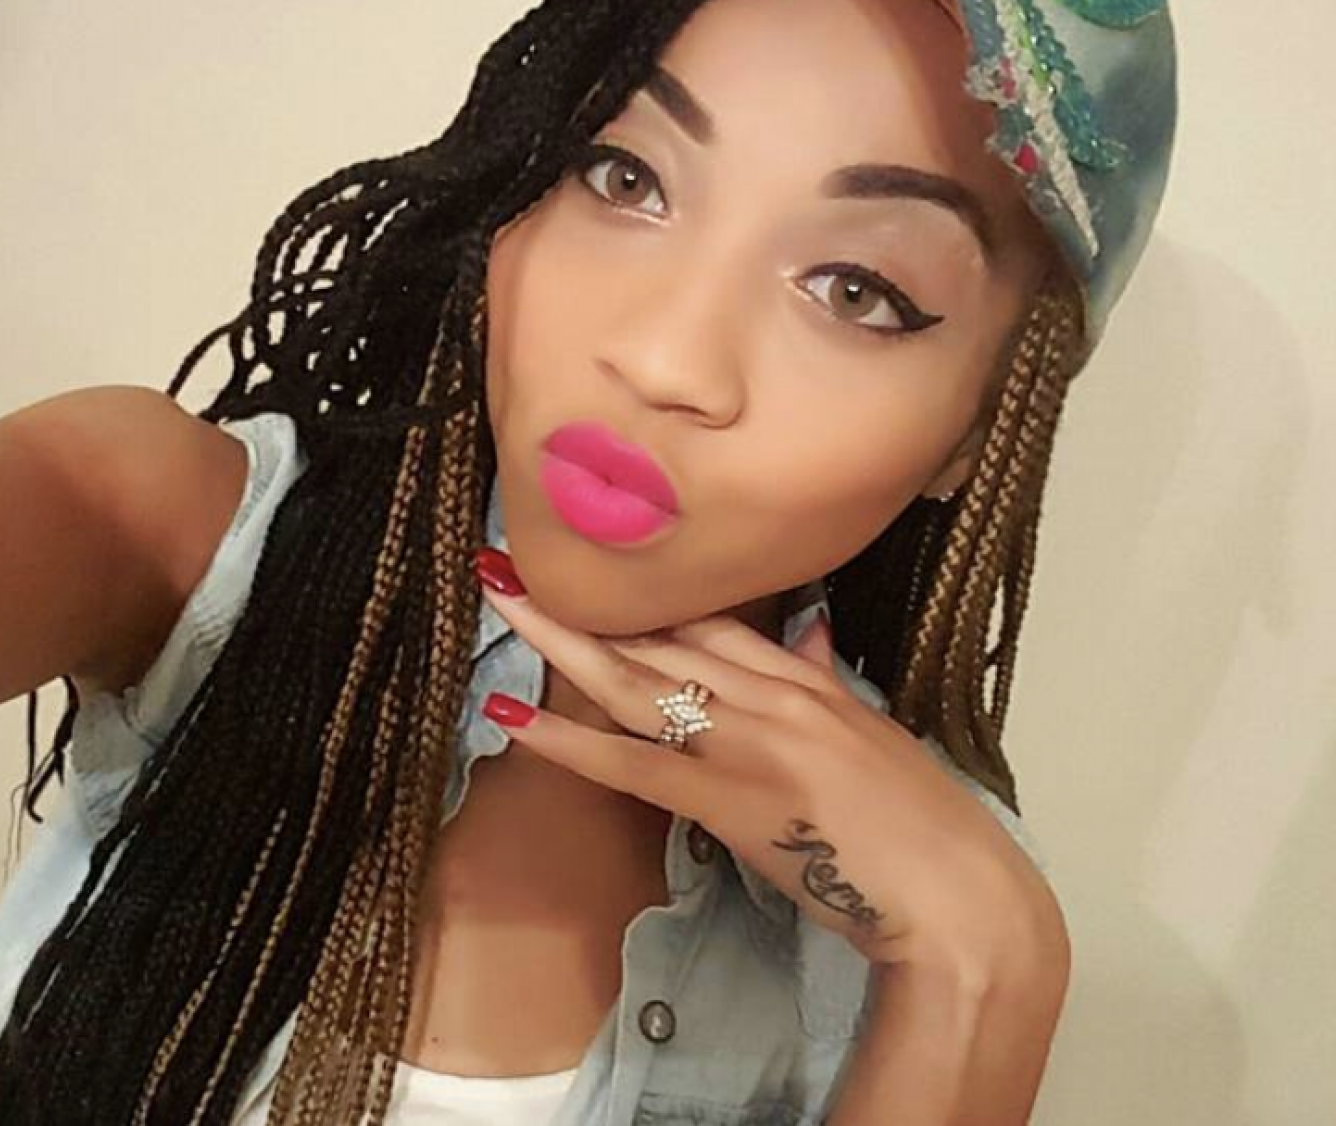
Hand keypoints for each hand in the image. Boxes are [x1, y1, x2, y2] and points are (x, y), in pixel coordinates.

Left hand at [473, 548, 1066, 982]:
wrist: (960, 898)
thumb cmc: (923, 831)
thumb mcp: (875, 738)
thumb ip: (827, 681)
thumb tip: (806, 630)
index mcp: (805, 680)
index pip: (708, 618)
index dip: (643, 590)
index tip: (588, 560)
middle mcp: (772, 694)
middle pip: (660, 633)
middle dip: (582, 599)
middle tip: (508, 560)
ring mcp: (747, 742)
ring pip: (634, 679)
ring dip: (558, 639)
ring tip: (497, 597)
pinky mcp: (729, 799)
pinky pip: (631, 764)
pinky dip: (568, 740)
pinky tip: (511, 716)